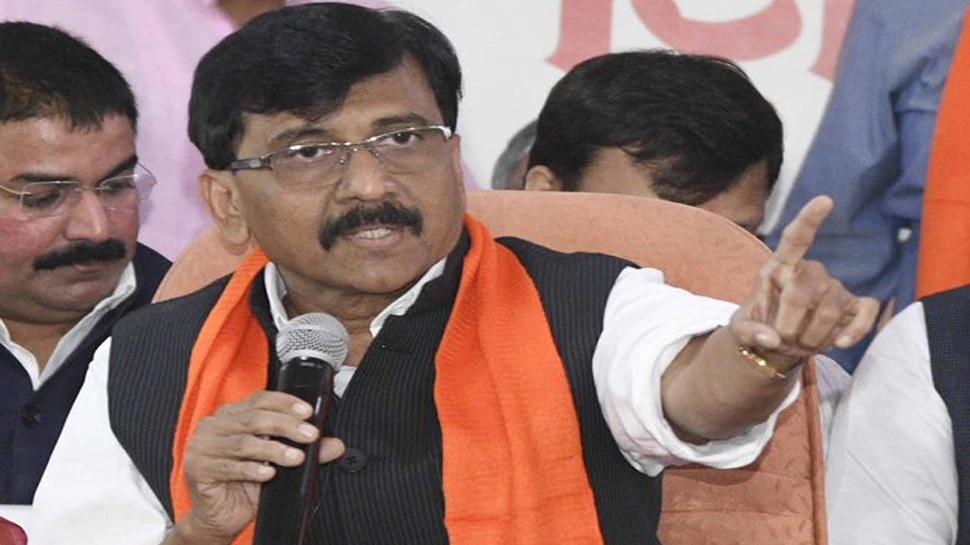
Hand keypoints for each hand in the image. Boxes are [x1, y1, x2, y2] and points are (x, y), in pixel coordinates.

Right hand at [171, 391, 344, 543]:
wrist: (220, 517)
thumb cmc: (246, 486)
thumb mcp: (278, 465)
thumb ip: (303, 450)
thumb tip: (334, 444)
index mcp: (232, 415)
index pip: (260, 400)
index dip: (285, 403)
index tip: (308, 412)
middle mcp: (214, 426)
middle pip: (255, 419)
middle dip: (287, 426)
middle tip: (309, 436)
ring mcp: (202, 446)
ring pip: (244, 443)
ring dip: (274, 449)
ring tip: (295, 457)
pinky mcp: (198, 468)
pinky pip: (230, 467)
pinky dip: (252, 470)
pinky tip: (269, 474)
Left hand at [731, 195, 878, 365]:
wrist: (778, 346)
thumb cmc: (759, 327)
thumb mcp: (741, 331)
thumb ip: (749, 333)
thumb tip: (770, 339)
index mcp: (779, 268)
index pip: (795, 238)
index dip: (809, 219)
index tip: (824, 200)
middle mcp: (810, 272)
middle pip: (806, 289)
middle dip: (791, 322)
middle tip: (783, 339)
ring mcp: (835, 288)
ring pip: (831, 307)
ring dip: (813, 335)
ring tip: (800, 342)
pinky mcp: (854, 307)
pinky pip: (865, 313)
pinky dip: (855, 331)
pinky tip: (840, 344)